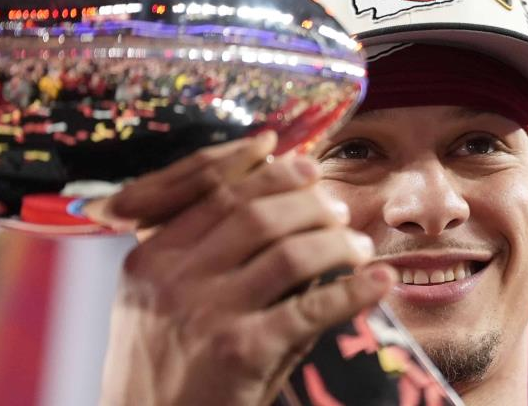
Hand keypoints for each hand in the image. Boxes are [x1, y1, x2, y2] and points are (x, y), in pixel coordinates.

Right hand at [92, 133, 397, 405]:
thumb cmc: (162, 366)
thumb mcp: (156, 303)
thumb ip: (203, 254)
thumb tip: (278, 202)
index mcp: (149, 256)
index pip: (213, 191)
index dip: (264, 170)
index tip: (301, 160)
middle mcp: (172, 277)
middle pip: (255, 212)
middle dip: (307, 201)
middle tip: (337, 206)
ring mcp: (206, 312)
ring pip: (289, 252)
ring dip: (336, 242)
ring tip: (358, 245)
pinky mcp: (242, 351)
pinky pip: (312, 308)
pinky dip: (353, 291)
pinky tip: (377, 282)